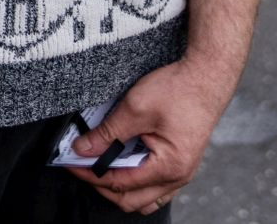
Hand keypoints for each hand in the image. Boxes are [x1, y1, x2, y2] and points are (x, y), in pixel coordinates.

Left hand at [65, 57, 236, 213]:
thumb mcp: (135, 108)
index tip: (69, 162)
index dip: (90, 174)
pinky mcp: (179, 162)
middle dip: (101, 186)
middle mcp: (178, 177)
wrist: (207, 77)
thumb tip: (81, 150)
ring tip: (96, 164)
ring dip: (118, 186)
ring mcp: (181, 172)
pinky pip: (154, 185)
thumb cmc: (178, 90)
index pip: (120, 184)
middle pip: (131, 200)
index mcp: (169, 168)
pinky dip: (132, 179)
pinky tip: (118, 161)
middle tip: (79, 165)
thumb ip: (107, 132)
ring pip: (143, 197)